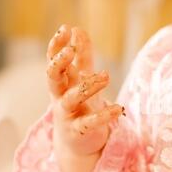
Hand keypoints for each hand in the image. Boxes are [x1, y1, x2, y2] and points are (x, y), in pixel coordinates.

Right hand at [46, 25, 123, 171]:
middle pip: (52, 78)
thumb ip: (81, 56)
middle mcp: (60, 97)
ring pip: (71, 99)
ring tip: (106, 76)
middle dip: (58, 63)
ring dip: (87, 86)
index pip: (54, 61)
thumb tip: (77, 29)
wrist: (76, 143)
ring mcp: (67, 115)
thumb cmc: (79, 106)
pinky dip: (104, 115)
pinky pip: (89, 123)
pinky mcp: (79, 131)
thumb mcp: (80, 79)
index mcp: (62, 82)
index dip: (57, 46)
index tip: (65, 29)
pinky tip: (118, 108)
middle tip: (70, 51)